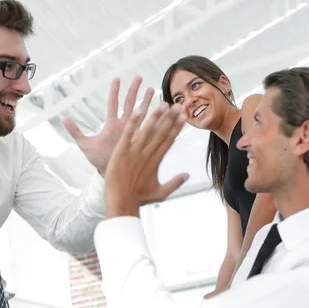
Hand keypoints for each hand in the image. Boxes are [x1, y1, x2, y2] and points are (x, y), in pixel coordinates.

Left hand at [63, 76, 153, 175]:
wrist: (111, 174)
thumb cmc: (99, 160)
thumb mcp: (85, 144)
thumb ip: (75, 131)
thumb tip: (63, 118)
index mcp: (112, 125)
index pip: (113, 104)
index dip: (114, 92)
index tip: (116, 78)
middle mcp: (124, 125)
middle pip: (130, 104)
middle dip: (134, 90)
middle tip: (138, 77)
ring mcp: (134, 132)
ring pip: (142, 113)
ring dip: (148, 101)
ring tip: (152, 89)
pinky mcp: (142, 140)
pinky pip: (151, 128)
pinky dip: (158, 119)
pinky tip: (164, 111)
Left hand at [104, 102, 189, 217]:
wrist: (121, 203)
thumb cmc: (139, 199)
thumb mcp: (161, 193)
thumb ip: (175, 183)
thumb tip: (187, 175)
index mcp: (156, 162)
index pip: (169, 141)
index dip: (176, 128)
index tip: (184, 117)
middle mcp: (147, 155)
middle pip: (161, 133)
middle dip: (171, 118)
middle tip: (178, 105)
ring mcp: (134, 152)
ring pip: (147, 130)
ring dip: (156, 116)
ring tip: (164, 104)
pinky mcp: (121, 152)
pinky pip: (128, 134)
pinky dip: (133, 122)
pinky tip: (139, 110)